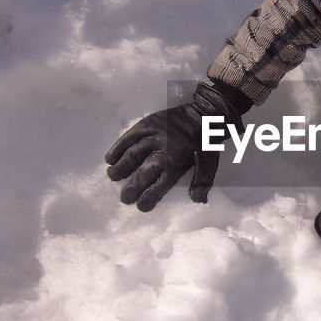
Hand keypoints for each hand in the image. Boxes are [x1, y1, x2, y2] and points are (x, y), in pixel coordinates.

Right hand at [105, 84, 241, 211]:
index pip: (159, 186)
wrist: (204, 113)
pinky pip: (128, 137)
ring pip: (132, 155)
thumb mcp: (210, 162)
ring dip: (120, 168)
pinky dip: (117, 148)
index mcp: (177, 164)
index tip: (140, 207)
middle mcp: (162, 152)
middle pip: (142, 174)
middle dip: (131, 189)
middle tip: (124, 198)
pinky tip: (109, 158)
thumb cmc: (206, 142)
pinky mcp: (146, 124)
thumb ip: (202, 181)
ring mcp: (152, 137)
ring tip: (112, 177)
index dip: (148, 198)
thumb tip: (197, 200)